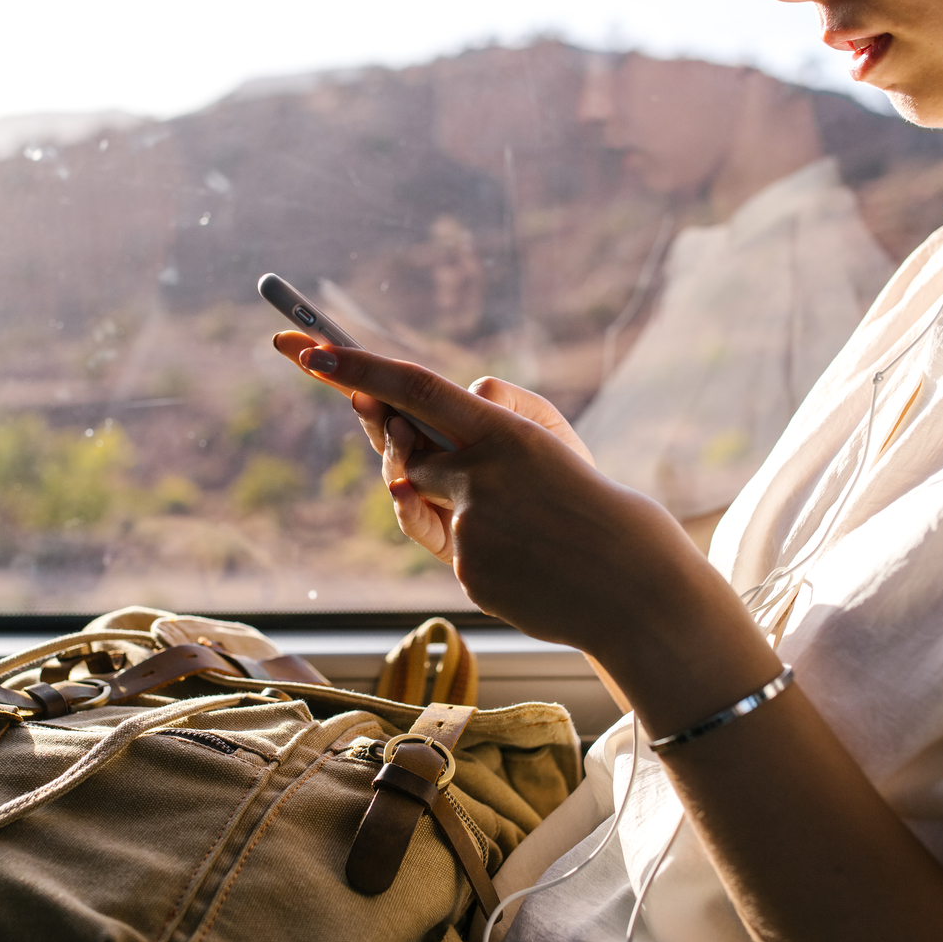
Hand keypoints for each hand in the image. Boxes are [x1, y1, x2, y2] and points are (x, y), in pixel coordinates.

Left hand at [272, 335, 770, 707]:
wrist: (634, 589)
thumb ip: (495, 412)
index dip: (356, 370)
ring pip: (426, 501)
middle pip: (406, 452)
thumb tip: (444, 402)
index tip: (308, 352)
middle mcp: (477, 480)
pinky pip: (447, 545)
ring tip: (517, 514)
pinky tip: (525, 557)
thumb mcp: (554, 439)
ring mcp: (468, 532)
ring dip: (454, 499)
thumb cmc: (594, 503)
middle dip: (401, 443)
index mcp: (503, 434)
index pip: (414, 389)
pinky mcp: (466, 574)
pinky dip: (476, 544)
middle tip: (411, 433)